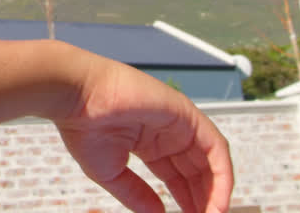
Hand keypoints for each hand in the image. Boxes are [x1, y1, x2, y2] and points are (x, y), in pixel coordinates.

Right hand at [53, 57, 232, 212]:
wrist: (77, 97)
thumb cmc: (83, 127)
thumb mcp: (110, 172)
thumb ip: (136, 194)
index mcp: (147, 141)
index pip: (175, 174)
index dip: (184, 199)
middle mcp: (166, 131)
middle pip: (195, 169)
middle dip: (202, 198)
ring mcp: (179, 122)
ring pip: (210, 160)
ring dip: (215, 191)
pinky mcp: (188, 115)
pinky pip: (216, 149)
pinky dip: (222, 177)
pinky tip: (218, 202)